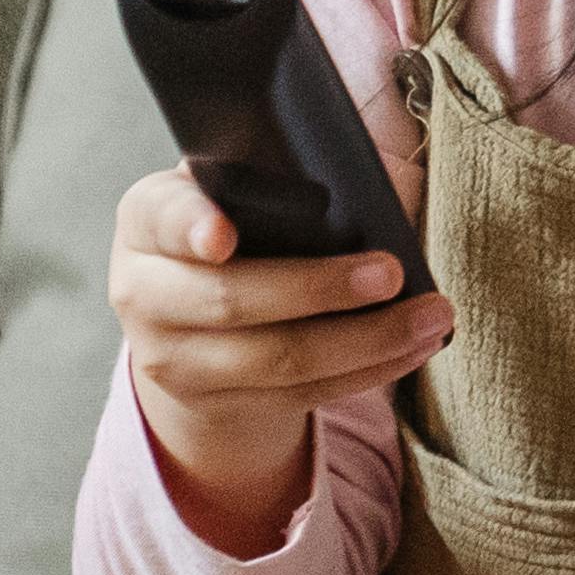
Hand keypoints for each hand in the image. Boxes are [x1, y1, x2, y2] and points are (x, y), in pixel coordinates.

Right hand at [109, 161, 445, 554]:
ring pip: (276, 359)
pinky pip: (300, 395)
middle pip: (231, 300)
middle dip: (318, 288)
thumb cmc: (235, 229)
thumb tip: (373, 170)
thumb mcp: (234, 190)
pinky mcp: (216, 404)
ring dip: (365, 340)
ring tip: (431, 315)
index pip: (166, 218)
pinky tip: (415, 348)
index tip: (225, 235)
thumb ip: (280, 173)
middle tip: (390, 271)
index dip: (193, 226)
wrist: (186, 322)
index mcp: (148, 220)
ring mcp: (173, 359)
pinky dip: (367, 371)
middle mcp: (144, 293)